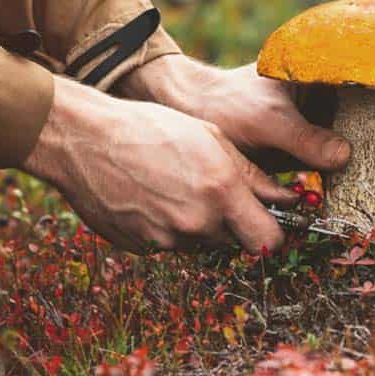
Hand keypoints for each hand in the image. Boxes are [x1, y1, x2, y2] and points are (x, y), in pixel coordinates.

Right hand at [23, 76, 296, 254]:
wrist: (85, 140)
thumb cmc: (152, 128)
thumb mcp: (212, 138)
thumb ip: (254, 175)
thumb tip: (288, 198)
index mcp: (222, 192)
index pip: (270, 240)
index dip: (273, 230)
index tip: (268, 217)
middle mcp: (197, 223)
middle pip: (236, 242)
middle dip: (234, 223)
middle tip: (214, 191)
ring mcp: (167, 240)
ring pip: (202, 243)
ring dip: (200, 224)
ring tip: (176, 186)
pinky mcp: (142, 248)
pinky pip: (170, 243)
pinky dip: (168, 227)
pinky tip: (152, 196)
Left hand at [116, 55, 374, 170]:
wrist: (192, 115)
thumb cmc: (226, 105)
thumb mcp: (266, 122)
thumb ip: (305, 139)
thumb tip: (345, 158)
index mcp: (323, 68)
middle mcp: (328, 89)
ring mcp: (321, 115)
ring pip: (363, 134)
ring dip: (373, 156)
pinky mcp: (311, 140)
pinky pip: (342, 154)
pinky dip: (352, 170)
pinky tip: (353, 188)